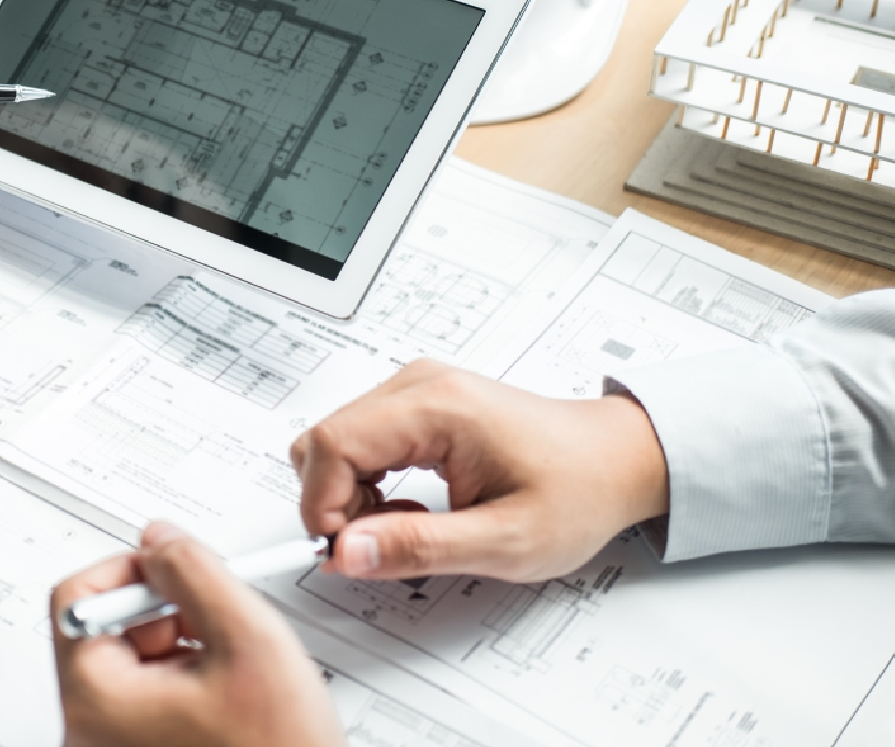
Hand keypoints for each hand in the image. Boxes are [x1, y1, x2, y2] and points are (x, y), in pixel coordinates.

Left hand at [52, 522, 342, 746]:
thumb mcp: (248, 640)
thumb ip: (196, 572)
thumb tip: (160, 538)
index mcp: (96, 702)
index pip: (76, 597)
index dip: (134, 569)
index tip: (176, 567)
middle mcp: (88, 734)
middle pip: (104, 629)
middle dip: (166, 611)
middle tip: (218, 622)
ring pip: (131, 663)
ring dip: (182, 646)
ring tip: (233, 669)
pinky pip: (146, 700)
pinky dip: (187, 682)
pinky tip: (230, 698)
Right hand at [290, 360, 669, 583]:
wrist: (616, 460)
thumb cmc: (577, 491)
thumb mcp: (504, 541)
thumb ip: (419, 548)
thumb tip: (346, 551)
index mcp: (437, 406)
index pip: (331, 443)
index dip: (321, 505)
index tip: (344, 552)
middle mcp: (418, 385)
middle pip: (323, 440)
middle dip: (335, 504)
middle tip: (381, 545)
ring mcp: (416, 390)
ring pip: (335, 442)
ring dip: (352, 496)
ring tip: (410, 526)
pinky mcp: (418, 404)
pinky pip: (359, 442)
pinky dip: (368, 484)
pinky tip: (411, 508)